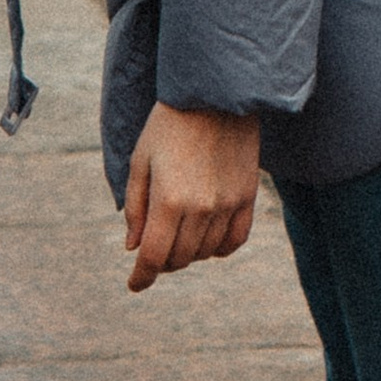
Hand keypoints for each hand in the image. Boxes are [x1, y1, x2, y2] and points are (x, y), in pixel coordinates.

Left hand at [123, 106, 261, 293]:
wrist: (216, 95)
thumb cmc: (169, 124)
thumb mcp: (140, 161)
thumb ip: (136, 207)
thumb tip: (133, 247)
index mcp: (169, 199)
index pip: (154, 256)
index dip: (141, 276)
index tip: (134, 285)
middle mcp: (201, 208)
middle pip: (179, 258)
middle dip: (161, 262)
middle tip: (153, 251)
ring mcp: (228, 204)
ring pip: (205, 253)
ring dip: (187, 254)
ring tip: (177, 238)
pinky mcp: (247, 197)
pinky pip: (235, 240)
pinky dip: (218, 248)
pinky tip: (206, 241)